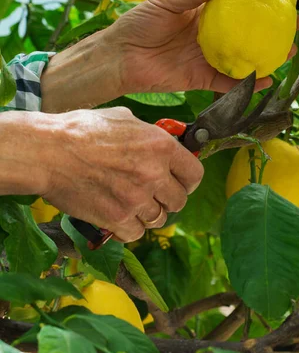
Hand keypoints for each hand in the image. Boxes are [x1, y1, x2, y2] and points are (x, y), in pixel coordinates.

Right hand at [38, 107, 202, 241]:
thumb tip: (160, 144)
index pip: (195, 173)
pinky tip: (119, 216)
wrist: (49, 151)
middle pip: (179, 201)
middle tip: (154, 194)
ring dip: (148, 214)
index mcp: (160, 146)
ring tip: (133, 203)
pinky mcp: (116, 218)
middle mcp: (154, 173)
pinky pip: (136, 234)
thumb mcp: (124, 119)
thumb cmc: (82, 130)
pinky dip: (130, 228)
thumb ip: (148, 135)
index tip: (180, 181)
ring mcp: (136, 199)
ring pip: (159, 219)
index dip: (188, 179)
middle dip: (168, 198)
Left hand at [107, 0, 298, 94]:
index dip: (255, 1)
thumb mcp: (166, 1)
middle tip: (293, 26)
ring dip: (265, 57)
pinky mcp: (201, 78)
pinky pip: (227, 81)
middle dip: (269, 30)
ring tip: (289, 53)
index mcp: (202, 12)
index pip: (234, 5)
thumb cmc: (139, 23)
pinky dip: (246, 83)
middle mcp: (209, 35)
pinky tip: (266, 79)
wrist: (120, 57)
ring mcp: (207, 57)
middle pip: (245, 32)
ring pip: (242, 57)